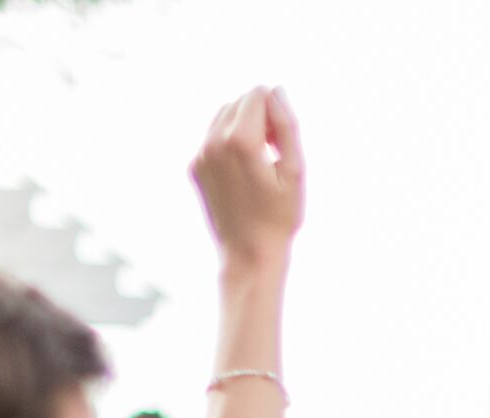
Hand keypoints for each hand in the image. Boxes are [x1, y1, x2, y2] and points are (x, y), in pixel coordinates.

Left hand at [192, 85, 303, 281]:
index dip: (275, 111)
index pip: (257, 94)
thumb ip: (287, 125)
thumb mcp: (296, 171)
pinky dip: (228, 144)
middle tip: (273, 152)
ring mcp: (200, 155)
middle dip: (259, 116)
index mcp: (240, 140)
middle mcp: (213, 142)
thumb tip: (276, 90)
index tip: (281, 142)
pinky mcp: (194, 167)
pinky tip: (243, 173)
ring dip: (244, 127)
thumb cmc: (279, 218)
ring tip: (259, 161)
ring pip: (222, 116)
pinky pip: (212, 137)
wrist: (248, 255)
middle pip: (239, 102)